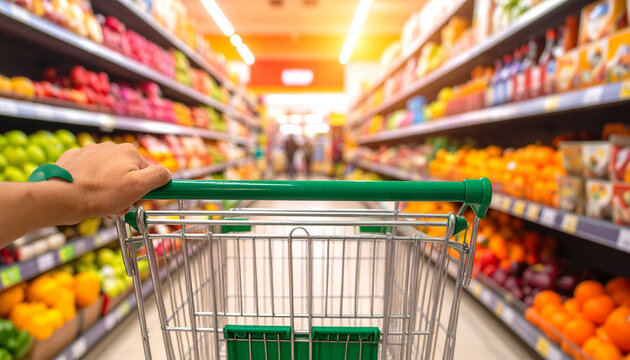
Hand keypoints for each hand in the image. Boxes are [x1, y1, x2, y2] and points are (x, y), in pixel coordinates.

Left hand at [55, 142, 170, 221]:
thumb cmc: (102, 194)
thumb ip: (158, 177)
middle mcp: (110, 147)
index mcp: (128, 151)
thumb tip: (167, 173)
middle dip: (125, 189)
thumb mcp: (138, 187)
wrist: (62, 196)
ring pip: (108, 173)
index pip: (147, 172)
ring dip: (109, 188)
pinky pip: (89, 172)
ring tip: (102, 204)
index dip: (144, 189)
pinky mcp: (73, 159)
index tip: (136, 202)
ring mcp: (90, 151)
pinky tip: (87, 195)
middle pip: (127, 172)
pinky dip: (91, 183)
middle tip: (118, 206)